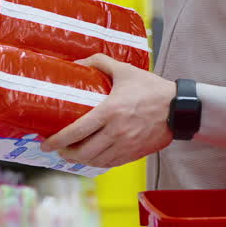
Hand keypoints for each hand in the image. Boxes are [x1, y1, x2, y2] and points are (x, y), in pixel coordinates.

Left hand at [40, 53, 175, 167]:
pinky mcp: (135, 154)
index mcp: (109, 112)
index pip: (76, 132)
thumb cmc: (152, 89)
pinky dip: (98, 163)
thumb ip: (99, 63)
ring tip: (72, 154)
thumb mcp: (125, 71)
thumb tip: (77, 62)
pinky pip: (110, 164)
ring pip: (96, 161)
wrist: (179, 109)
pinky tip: (92, 157)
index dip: (57, 140)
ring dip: (80, 160)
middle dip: (66, 154)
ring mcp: (126, 146)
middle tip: (58, 149)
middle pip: (83, 152)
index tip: (46, 143)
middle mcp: (116, 133)